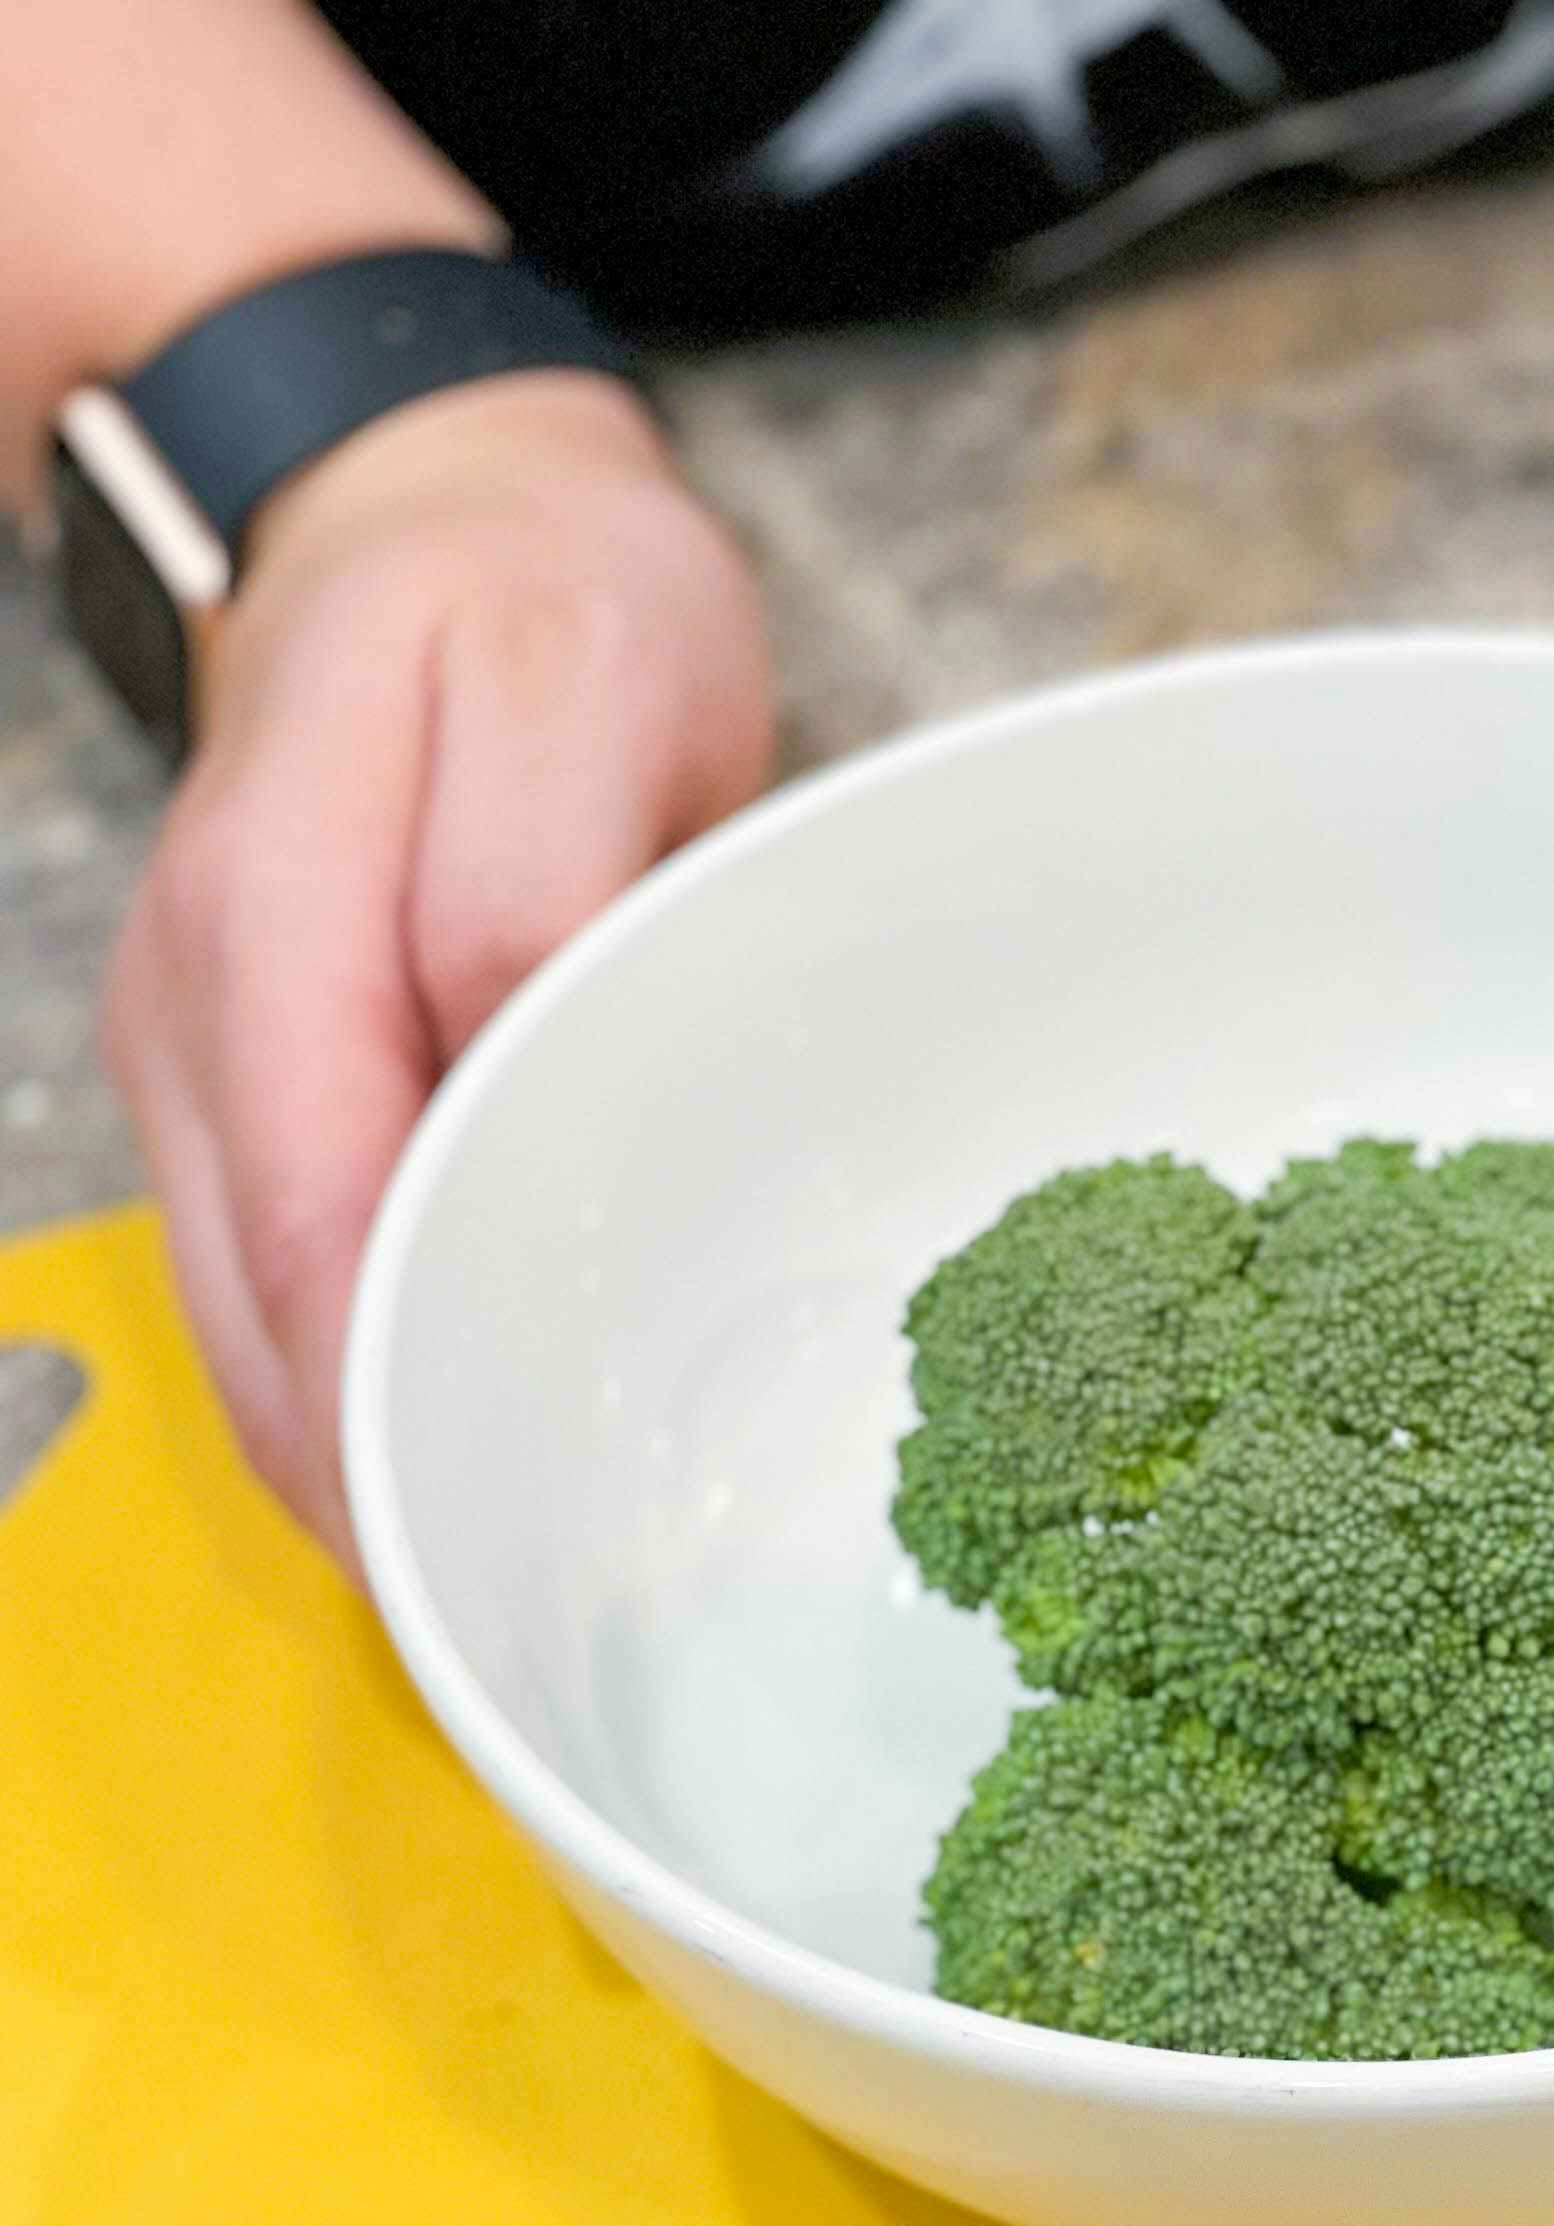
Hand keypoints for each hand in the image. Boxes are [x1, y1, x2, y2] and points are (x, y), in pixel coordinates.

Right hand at [98, 371, 773, 1556]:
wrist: (434, 505)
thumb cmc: (546, 600)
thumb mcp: (586, 683)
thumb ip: (537, 876)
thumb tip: (504, 1048)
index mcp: (284, 909)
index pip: (319, 1200)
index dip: (390, 1381)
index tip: (493, 1530)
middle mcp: (203, 996)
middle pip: (259, 1297)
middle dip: (368, 1475)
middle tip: (518, 1626)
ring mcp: (201, 1043)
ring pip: (242, 1309)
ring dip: (346, 1455)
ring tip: (485, 1595)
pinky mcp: (236, 1073)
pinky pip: (262, 1269)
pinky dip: (333, 1382)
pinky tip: (431, 1462)